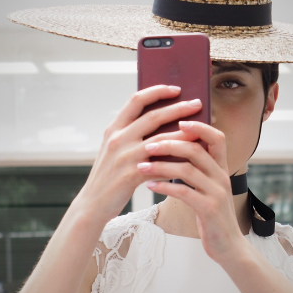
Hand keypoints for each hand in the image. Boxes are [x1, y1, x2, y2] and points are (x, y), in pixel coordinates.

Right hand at [76, 85, 201, 222]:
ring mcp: (124, 156)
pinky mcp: (131, 175)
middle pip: (153, 116)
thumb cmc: (108, 176)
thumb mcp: (114, 149)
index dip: (157, 91)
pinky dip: (177, 162)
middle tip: (197, 103)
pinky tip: (191, 160)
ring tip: (200, 131)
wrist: (92, 204)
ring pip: (161, 140)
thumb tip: (160, 121)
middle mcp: (118, 138)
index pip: (136, 100)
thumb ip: (130, 134)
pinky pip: (161, 165)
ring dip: (184, 134)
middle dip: (178, 108)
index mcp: (114, 128)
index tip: (176, 89)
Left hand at [137, 119, 248, 264]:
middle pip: (197, 150)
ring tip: (141, 166)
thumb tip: (174, 150)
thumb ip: (197, 169)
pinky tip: (149, 186)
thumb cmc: (211, 214)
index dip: (199, 127)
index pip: (217, 138)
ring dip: (161, 166)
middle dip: (169, 144)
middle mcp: (221, 176)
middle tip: (147, 145)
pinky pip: (184, 192)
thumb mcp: (208, 188)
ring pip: (188, 170)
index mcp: (221, 168)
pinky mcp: (209, 209)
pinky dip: (164, 186)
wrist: (227, 245)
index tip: (179, 120)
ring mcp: (217, 192)